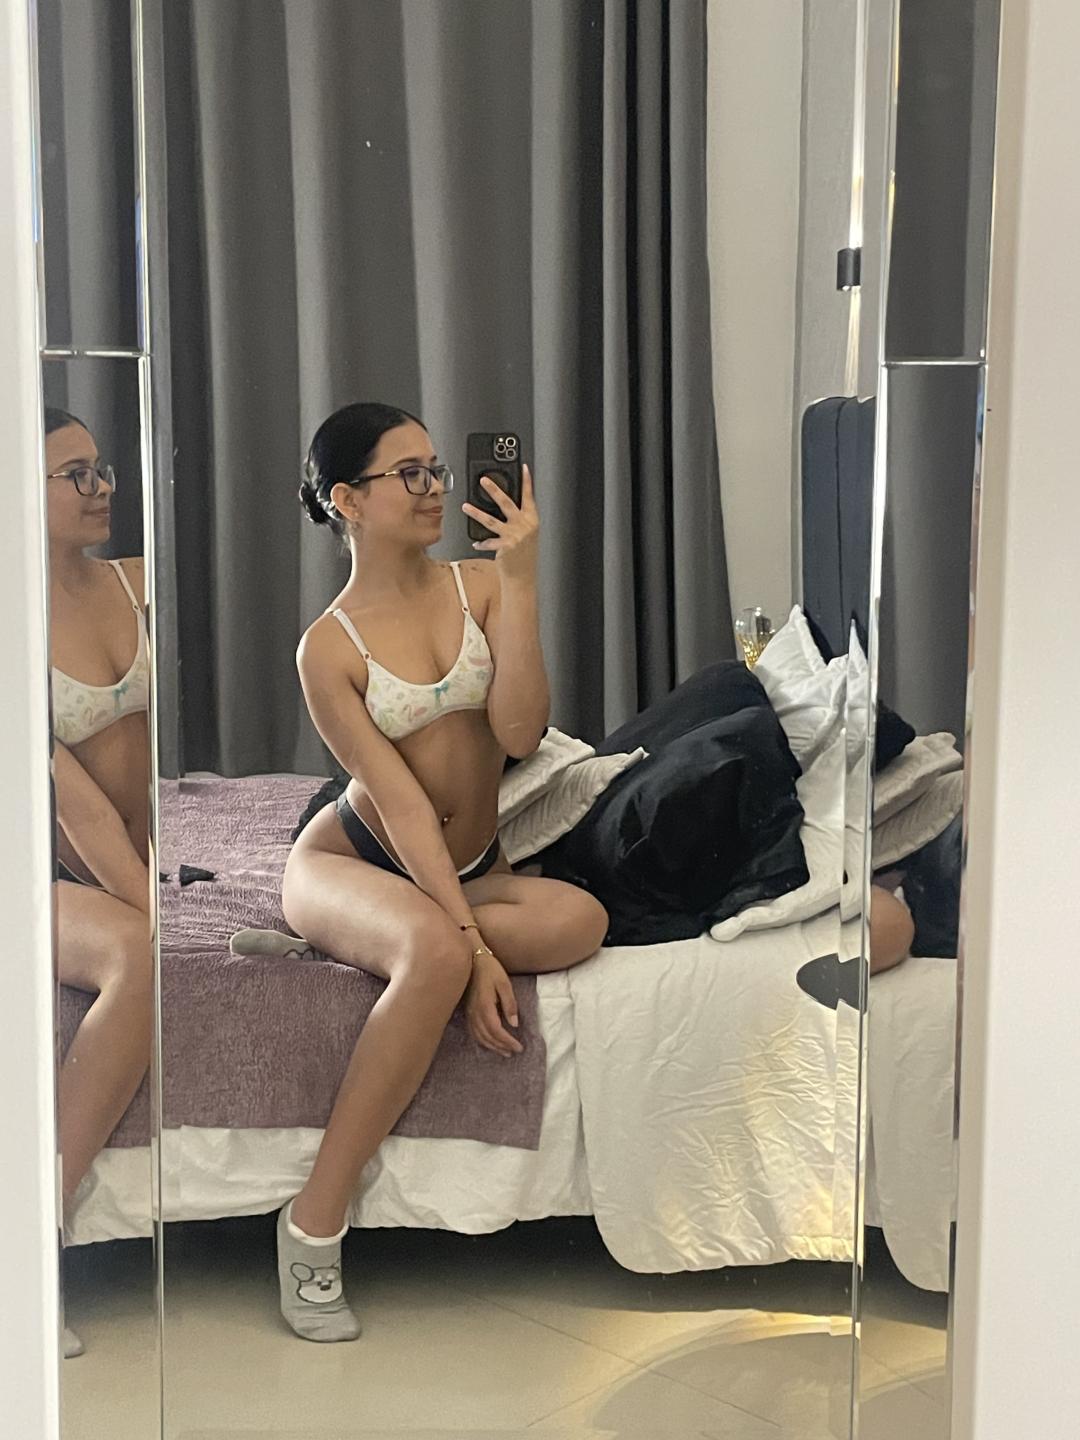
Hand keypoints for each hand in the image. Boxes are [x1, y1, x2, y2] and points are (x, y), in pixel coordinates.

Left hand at [462, 464, 538, 580]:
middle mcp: (524, 525)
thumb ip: (519, 519)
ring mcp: (514, 536)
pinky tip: (475, 543)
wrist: (523, 576)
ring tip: (465, 506)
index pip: (529, 497)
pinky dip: (481, 543)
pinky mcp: (505, 546)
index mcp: (531, 520)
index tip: (523, 468)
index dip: (527, 482)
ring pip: (491, 520)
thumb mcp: (527, 533)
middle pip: (507, 503)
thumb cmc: (524, 554)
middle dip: (494, 489)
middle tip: (483, 480)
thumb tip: (503, 504)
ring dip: (476, 513)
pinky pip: (488, 541)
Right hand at [465, 948, 523, 1056]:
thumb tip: (514, 1024)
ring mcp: (469, 1013)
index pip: (496, 1031)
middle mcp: (475, 1013)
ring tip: (504, 1051)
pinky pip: (474, 1031)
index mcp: (485, 1006)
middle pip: (488, 1037)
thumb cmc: (490, 970)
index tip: (519, 1047)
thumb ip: (510, 1004)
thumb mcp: (504, 984)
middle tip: (514, 1052)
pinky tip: (489, 1042)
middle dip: (501, 1046)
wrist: (472, 959)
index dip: (507, 1041)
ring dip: (492, 1046)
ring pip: (480, 1036)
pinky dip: (482, 1040)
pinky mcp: (467, 1011)